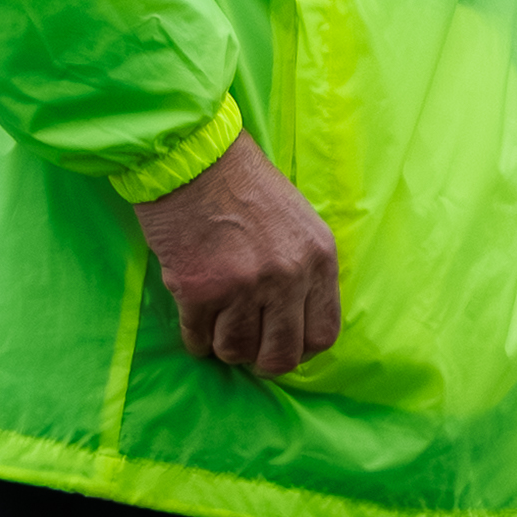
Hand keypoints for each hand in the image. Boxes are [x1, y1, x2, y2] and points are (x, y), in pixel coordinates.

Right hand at [131, 131, 340, 375]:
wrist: (193, 157)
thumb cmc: (244, 183)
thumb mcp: (298, 220)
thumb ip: (304, 269)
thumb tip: (296, 321)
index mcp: (318, 258)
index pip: (323, 334)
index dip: (300, 348)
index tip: (282, 342)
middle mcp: (288, 276)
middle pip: (281, 356)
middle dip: (262, 360)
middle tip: (247, 346)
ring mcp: (243, 286)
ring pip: (236, 351)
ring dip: (225, 346)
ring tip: (217, 324)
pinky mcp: (199, 290)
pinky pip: (198, 339)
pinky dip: (196, 337)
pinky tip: (195, 318)